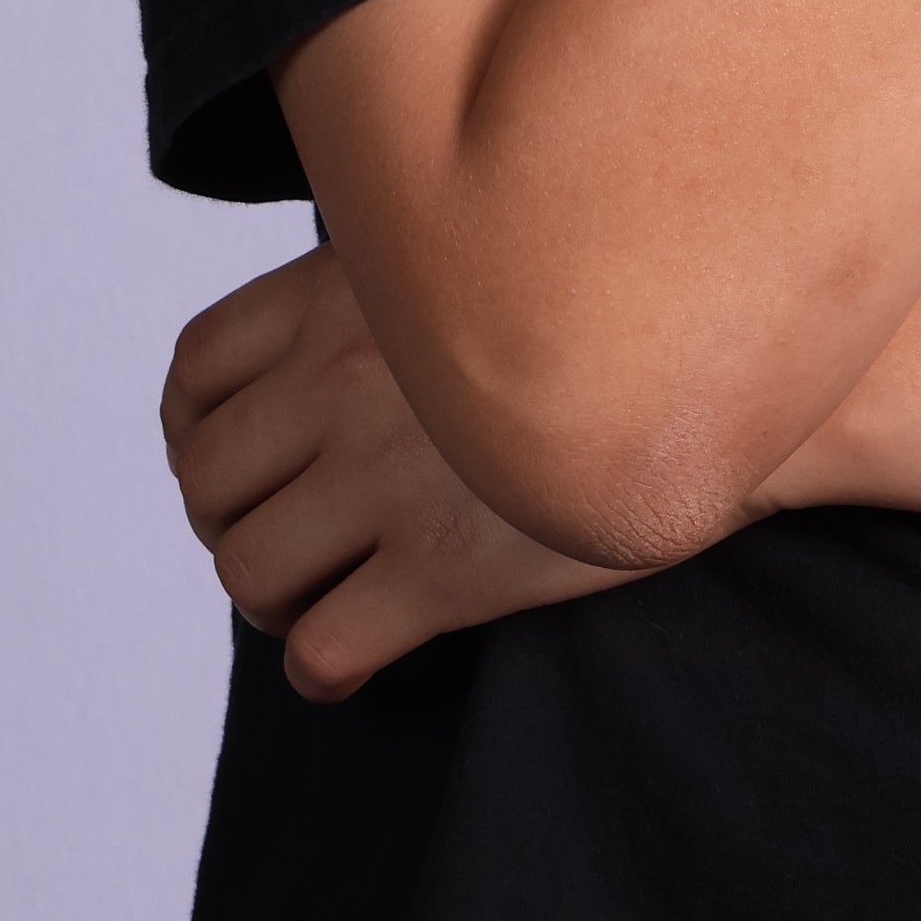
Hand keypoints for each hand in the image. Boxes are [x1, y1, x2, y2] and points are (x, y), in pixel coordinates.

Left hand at [162, 242, 641, 699]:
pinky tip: (351, 665)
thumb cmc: (614, 317)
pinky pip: (319, 649)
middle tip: (284, 541)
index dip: (193, 431)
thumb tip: (335, 332)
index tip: (233, 460)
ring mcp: (387, 479)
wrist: (727, 377)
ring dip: (269, 600)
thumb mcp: (479, 249)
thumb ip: (395, 280)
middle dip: (228, 524)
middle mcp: (345, 379)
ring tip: (315, 601)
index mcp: (346, 292)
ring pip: (247, 571)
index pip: (196, 370)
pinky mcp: (441, 572)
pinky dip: (316, 670)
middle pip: (209, 481)